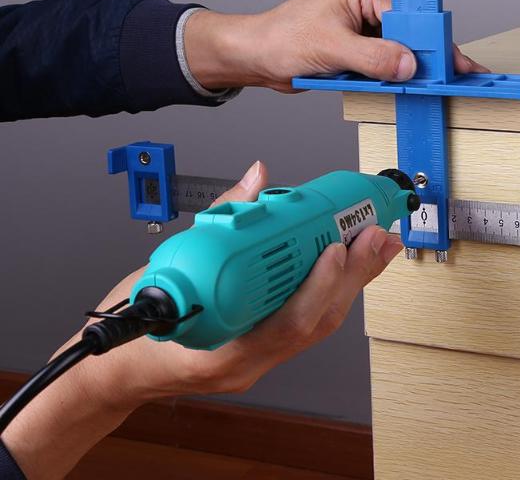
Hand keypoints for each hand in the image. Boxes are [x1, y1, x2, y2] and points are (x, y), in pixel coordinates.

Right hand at [2, 161, 403, 479]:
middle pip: (316, 323)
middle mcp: (248, 360)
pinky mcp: (262, 344)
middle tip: (377, 235)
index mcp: (220, 351)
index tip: (338, 247)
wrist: (114, 369)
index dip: (318, 286)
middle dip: (353, 275)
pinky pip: (307, 320)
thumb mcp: (163, 268)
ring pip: (318, 324)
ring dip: (352, 281)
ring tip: (378, 245)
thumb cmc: (132, 332)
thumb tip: (256, 177)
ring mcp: (257, 356)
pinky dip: (332, 288)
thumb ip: (216, 221)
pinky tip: (351, 264)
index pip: (284, 324)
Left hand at [184, 0, 487, 91]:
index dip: (429, 41)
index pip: (408, 15)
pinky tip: (399, 85)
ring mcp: (363, 24)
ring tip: (428, 84)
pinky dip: (390, 75)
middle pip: (408, 32)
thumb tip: (409, 65)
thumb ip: (373, 58)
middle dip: (423, 56)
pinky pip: (384, 60)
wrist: (256, 57)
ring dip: (405, 69)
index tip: (451, 62)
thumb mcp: (331, 49)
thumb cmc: (281, 40)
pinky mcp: (358, 44)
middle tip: (449, 78)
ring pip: (399, 49)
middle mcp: (366, 1)